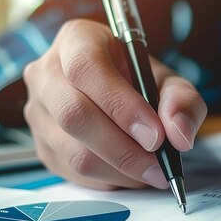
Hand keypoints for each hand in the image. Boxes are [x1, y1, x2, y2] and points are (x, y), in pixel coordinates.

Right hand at [23, 19, 206, 189]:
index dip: (121, 105)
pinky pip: (73, 172)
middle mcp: (46, 72)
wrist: (122, 96)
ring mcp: (38, 111)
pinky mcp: (41, 145)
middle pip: (74, 115)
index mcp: (76, 40)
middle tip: (159, 163)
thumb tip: (178, 134)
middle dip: (124, 148)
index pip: (86, 68)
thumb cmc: (142, 82)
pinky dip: (109, 180)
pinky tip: (132, 174)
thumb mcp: (171, 82)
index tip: (155, 135)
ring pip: (73, 151)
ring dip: (121, 170)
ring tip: (153, 172)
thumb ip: (183, 101)